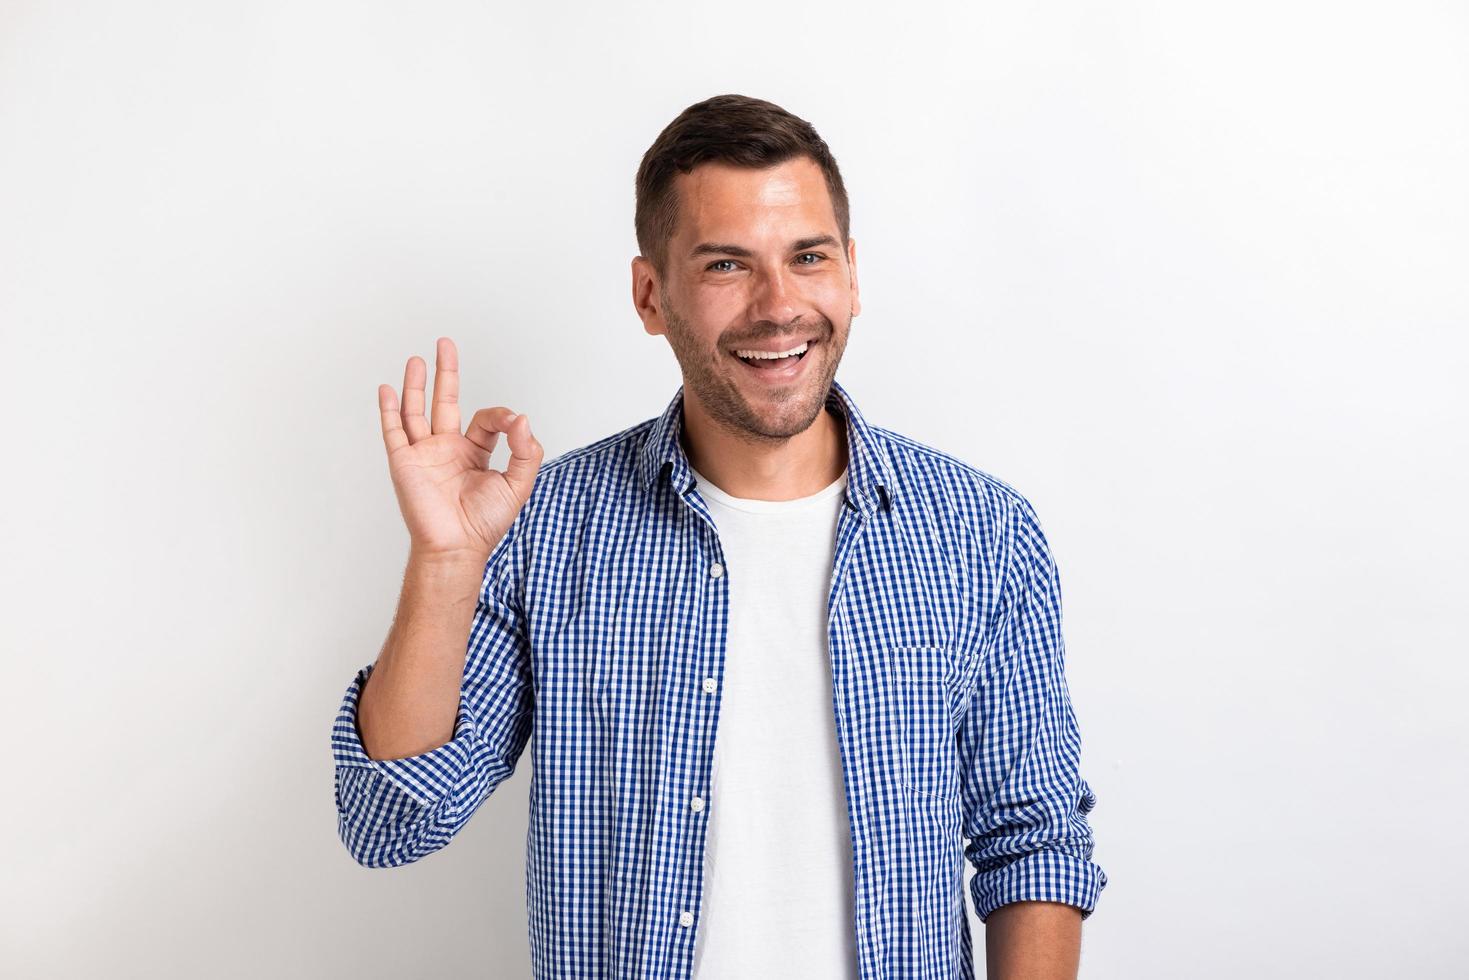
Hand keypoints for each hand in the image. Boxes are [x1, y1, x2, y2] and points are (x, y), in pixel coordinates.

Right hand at [378, 337, 542, 562]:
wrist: (456, 547)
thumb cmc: (485, 523)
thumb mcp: (518, 485)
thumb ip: (526, 451)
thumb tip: (523, 419)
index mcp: (475, 454)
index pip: (486, 420)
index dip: (502, 417)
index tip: (515, 426)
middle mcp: (448, 450)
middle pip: (445, 401)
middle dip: (446, 372)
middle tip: (445, 345)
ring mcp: (424, 454)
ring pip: (417, 410)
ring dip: (415, 384)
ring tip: (416, 359)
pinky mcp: (405, 462)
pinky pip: (394, 431)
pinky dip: (389, 410)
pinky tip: (387, 389)